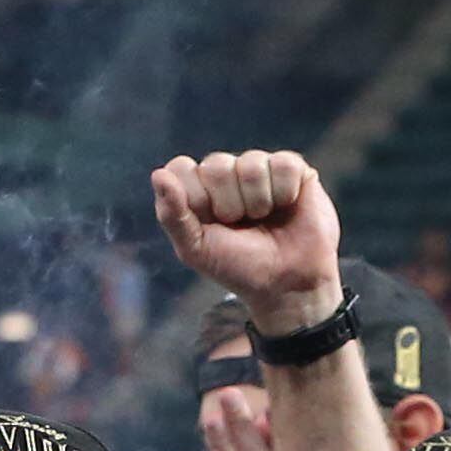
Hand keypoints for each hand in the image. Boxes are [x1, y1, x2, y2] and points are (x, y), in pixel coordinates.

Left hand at [149, 149, 343, 336]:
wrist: (287, 285)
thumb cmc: (239, 268)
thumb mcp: (196, 250)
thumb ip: (172, 215)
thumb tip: (158, 175)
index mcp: (197, 188)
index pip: (181, 168)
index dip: (196, 200)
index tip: (211, 225)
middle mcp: (225, 173)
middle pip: (216, 165)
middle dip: (229, 205)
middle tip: (241, 225)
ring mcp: (258, 167)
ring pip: (251, 165)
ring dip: (258, 202)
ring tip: (265, 219)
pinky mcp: (291, 168)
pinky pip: (282, 164)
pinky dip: (284, 193)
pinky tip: (287, 207)